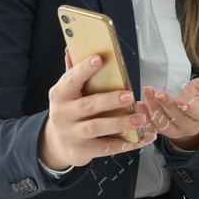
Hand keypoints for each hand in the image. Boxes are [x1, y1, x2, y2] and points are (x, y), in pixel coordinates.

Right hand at [38, 49, 155, 169]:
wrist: (55, 145)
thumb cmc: (68, 112)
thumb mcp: (66, 93)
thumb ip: (72, 73)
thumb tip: (72, 48)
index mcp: (60, 95)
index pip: (71, 80)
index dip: (84, 70)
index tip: (99, 59)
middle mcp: (63, 115)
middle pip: (88, 106)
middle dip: (110, 100)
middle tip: (130, 96)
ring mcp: (72, 135)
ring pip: (97, 128)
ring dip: (120, 123)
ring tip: (140, 118)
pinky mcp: (82, 151)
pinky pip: (106, 148)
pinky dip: (126, 144)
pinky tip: (142, 139)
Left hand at [140, 76, 198, 150]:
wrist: (197, 115)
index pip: (198, 112)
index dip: (189, 107)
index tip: (180, 101)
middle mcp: (192, 126)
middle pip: (178, 117)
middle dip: (166, 104)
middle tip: (156, 92)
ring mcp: (177, 131)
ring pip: (163, 124)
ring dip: (153, 109)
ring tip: (147, 93)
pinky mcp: (165, 131)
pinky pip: (154, 128)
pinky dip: (145, 117)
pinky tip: (140, 105)